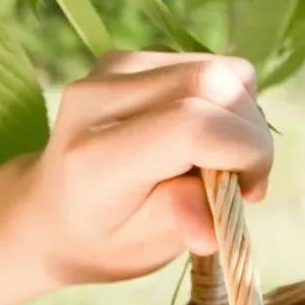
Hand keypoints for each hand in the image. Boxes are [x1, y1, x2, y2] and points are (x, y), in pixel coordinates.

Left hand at [11, 52, 273, 288]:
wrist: (53, 208)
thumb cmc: (105, 236)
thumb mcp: (143, 247)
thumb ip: (182, 220)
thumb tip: (215, 218)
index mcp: (95, 156)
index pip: (191, 124)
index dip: (244, 152)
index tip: (251, 192)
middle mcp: (98, 98)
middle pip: (214, 82)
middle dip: (250, 133)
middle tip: (243, 180)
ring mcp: (113, 68)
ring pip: (221, 69)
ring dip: (241, 116)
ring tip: (220, 159)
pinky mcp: (131, 57)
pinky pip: (210, 64)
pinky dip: (225, 102)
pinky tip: (202, 135)